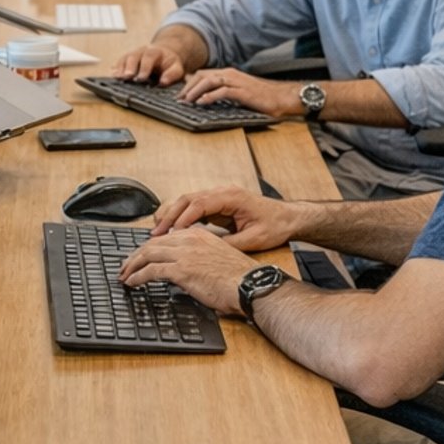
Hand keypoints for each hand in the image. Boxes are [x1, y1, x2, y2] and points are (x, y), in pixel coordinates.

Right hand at [111, 43, 186, 84]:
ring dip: (121, 68)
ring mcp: (133, 54)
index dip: (144, 67)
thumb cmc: (169, 63)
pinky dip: (116, 69)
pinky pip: (119, 62)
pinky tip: (113, 76)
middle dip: (130, 67)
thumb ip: (172, 74)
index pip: (149, 57)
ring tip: (117, 77)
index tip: (141, 78)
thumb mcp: (177, 68)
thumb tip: (163, 81)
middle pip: (134, 56)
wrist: (164, 54)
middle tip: (127, 77)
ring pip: (125, 59)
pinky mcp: (127, 60)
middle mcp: (142, 51)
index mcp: (155, 52)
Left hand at [119, 226, 255, 315]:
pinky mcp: (182, 269)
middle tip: (125, 266)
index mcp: (199, 235)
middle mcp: (190, 240)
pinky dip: (138, 276)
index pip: (166, 237)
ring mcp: (185, 253)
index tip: (140, 257)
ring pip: (147, 254)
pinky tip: (132, 283)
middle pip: (152, 243)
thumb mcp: (216, 260)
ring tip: (124, 275)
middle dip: (135, 255)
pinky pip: (151, 271)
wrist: (249, 284)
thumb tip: (185, 273)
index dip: (149, 247)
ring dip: (132, 265)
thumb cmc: (238, 279)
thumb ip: (198, 259)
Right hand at [154, 185, 306, 252]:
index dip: (182, 218)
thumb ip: (230, 244)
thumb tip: (207, 251)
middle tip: (155, 234)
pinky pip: (193, 207)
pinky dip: (180, 217)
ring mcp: (219, 197)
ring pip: (187, 201)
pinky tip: (171, 230)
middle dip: (169, 216)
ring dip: (171, 215)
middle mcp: (223, 193)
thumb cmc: (275, 225)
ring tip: (157, 232)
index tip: (170, 233)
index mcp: (232, 197)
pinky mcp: (217, 204)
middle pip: (187, 198)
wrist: (288, 217)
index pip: (199, 203)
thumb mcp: (254, 239)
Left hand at [178, 67, 297, 117]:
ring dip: (196, 91)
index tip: (180, 95)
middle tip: (179, 100)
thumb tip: (206, 97)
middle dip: (188, 88)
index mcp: (229, 74)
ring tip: (187, 101)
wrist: (282, 97)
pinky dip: (210, 96)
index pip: (203, 74)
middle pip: (202, 76)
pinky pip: (222, 91)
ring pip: (210, 81)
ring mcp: (237, 82)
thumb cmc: (262, 97)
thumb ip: (224, 91)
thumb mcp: (239, 92)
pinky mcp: (243, 92)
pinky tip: (202, 102)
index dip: (189, 83)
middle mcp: (231, 74)